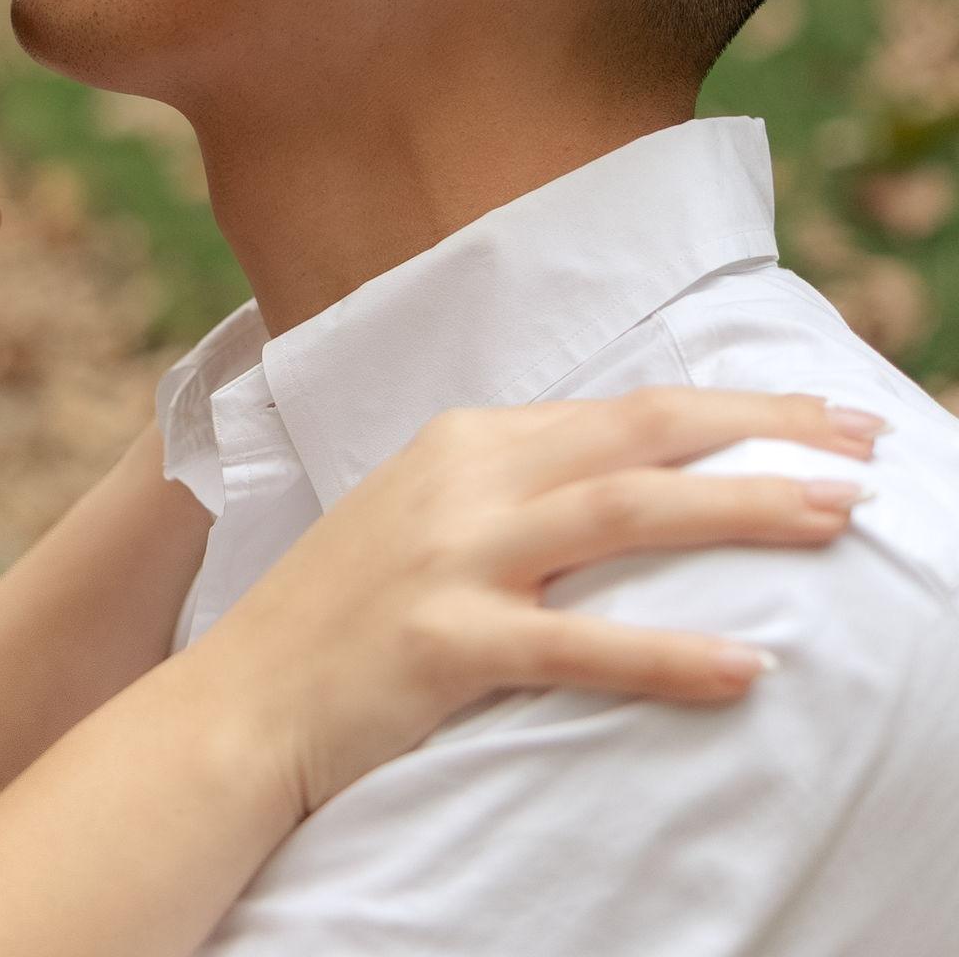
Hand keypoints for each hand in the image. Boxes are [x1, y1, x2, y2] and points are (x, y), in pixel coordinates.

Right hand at [218, 387, 880, 817]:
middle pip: (638, 437)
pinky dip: (669, 656)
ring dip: (740, 510)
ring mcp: (451, 556)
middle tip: (863, 446)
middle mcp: (463, 478)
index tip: (818, 417)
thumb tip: (632, 479)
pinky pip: (580, 646)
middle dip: (761, 433)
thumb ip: (515, 486)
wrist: (245, 699)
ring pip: (623, 514)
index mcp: (464, 439)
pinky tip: (745, 668)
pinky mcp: (443, 643)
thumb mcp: (425, 514)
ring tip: (835, 520)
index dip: (730, 408)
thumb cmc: (346, 613)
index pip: (623, 409)